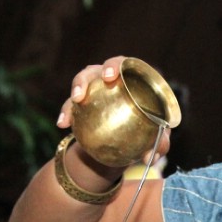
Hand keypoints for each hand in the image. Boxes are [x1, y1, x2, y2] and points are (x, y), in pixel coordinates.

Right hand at [57, 56, 171, 162]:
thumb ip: (159, 145)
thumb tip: (151, 156)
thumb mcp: (155, 138)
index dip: (116, 66)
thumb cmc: (146, 132)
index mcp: (133, 79)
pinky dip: (66, 112)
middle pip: (99, 68)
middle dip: (93, 74)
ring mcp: (95, 87)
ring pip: (82, 81)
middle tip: (87, 90)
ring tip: (75, 101)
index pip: (125, 65)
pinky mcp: (81, 101)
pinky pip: (71, 105)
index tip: (110, 77)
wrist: (123, 144)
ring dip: (77, 88)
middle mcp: (111, 78)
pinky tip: (62, 124)